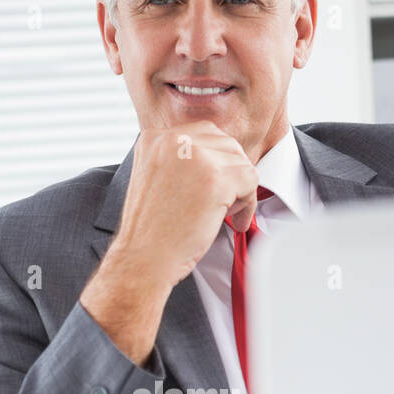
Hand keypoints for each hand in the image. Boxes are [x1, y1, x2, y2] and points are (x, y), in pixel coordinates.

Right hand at [110, 120, 258, 287]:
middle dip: (231, 174)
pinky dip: (249, 203)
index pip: (204, 134)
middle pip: (225, 144)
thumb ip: (181, 161)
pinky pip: (250, 179)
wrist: (142, 259)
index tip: (214, 188)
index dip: (216, 162)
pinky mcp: (215, 178)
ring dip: (240, 189)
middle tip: (224, 203)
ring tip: (226, 214)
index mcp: (155, 138)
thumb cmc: (151, 231)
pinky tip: (235, 221)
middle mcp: (172, 140)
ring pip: (240, 161)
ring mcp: (195, 156)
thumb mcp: (157, 180)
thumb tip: (220, 159)